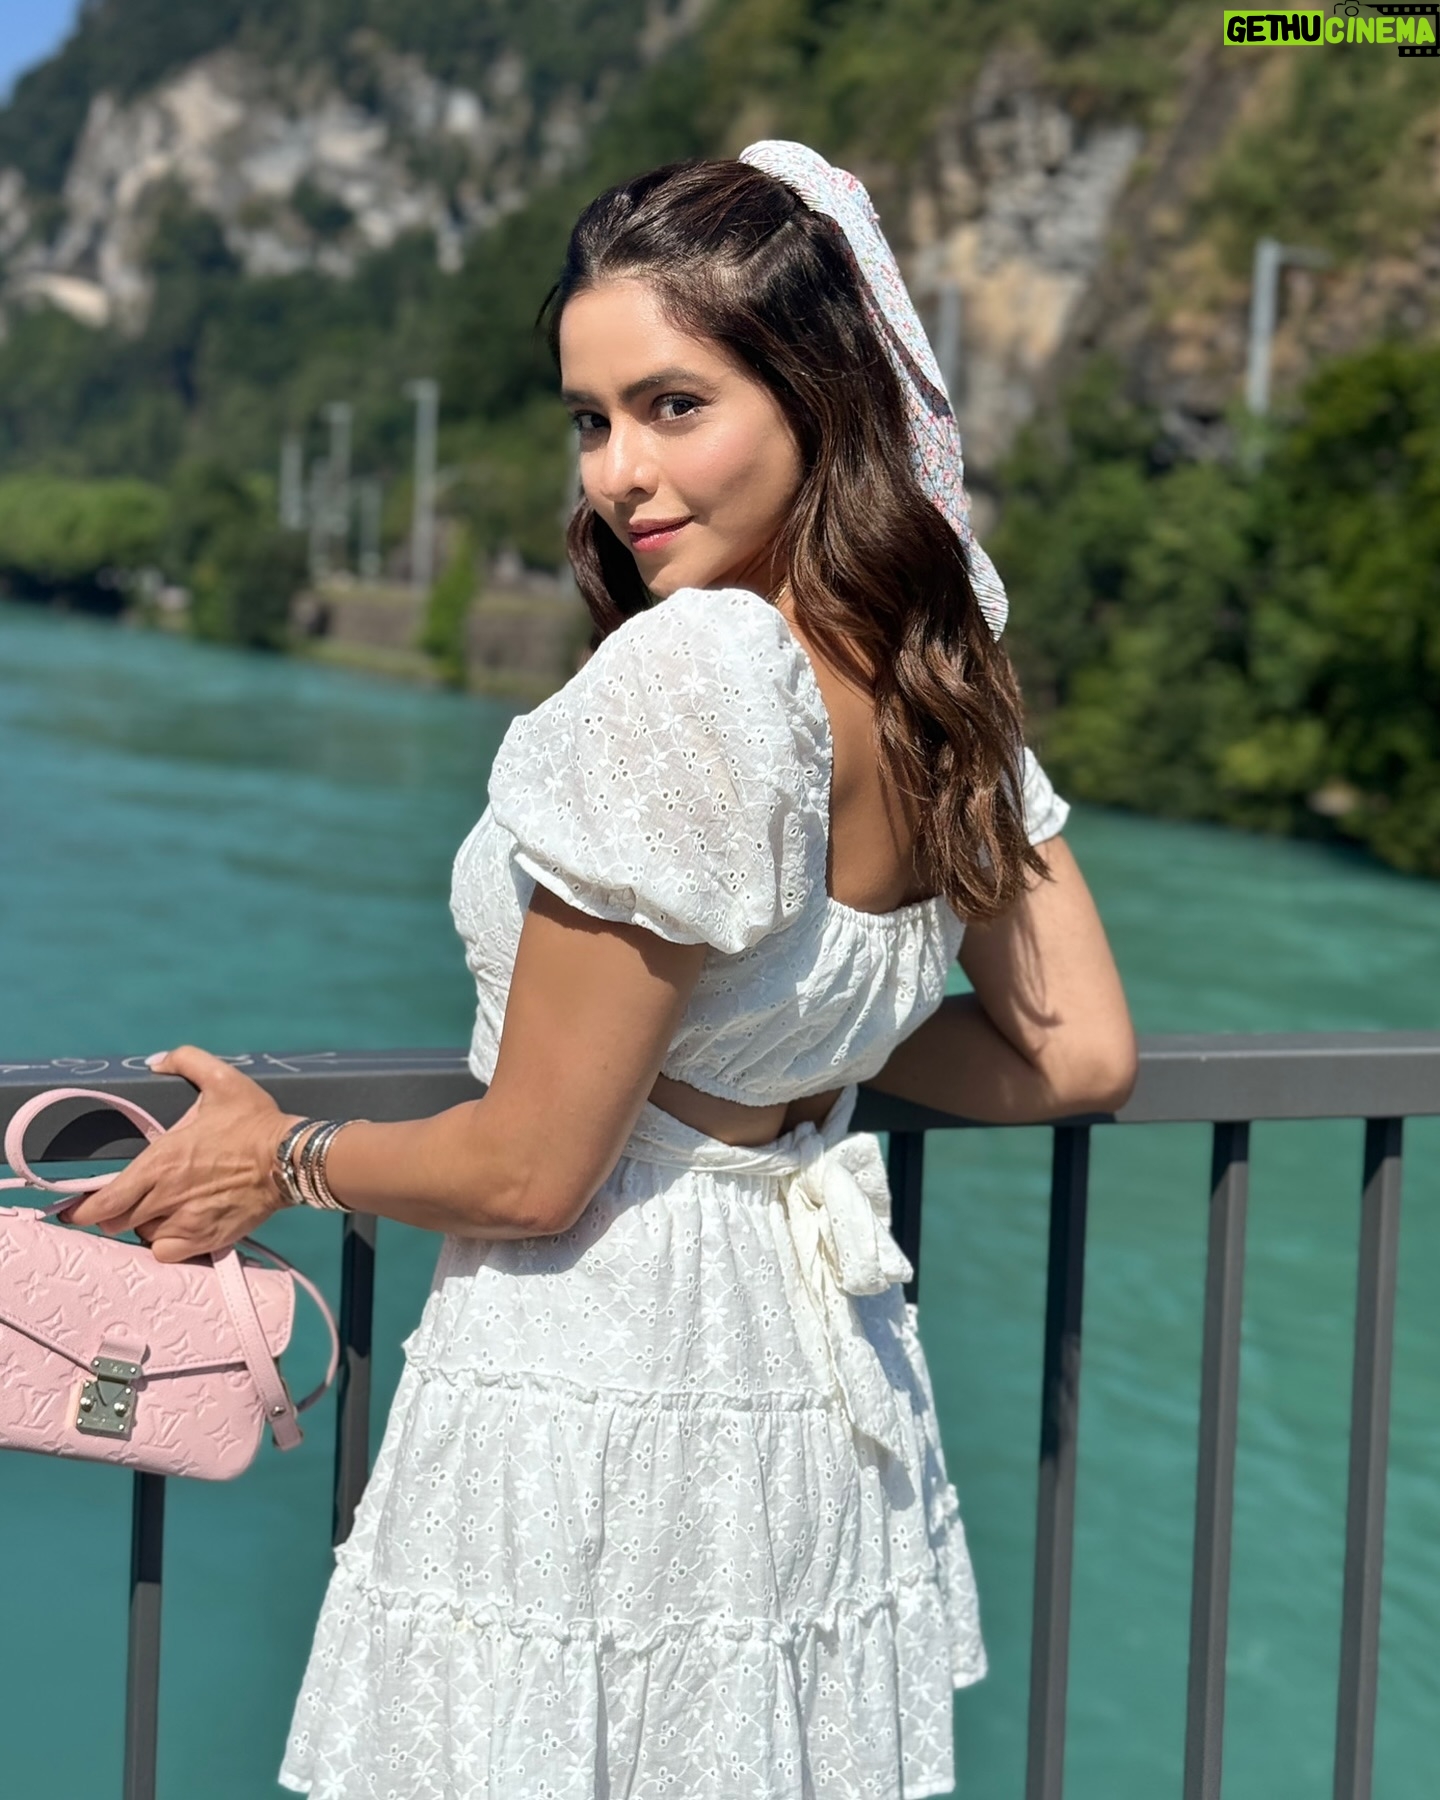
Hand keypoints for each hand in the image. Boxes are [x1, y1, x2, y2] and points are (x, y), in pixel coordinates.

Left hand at [62, 1047, 298, 1262]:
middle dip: (114, 1214)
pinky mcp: (204, 1240)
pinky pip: (165, 1253)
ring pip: (142, 1235)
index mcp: (160, 1161)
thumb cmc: (255, 1122)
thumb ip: (185, 1060)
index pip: (102, 1202)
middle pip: (115, 1223)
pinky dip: (164, 1244)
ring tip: (161, 1208)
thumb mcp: (222, 1080)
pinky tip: (176, 1228)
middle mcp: (165, 1197)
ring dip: (144, 1224)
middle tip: (126, 1201)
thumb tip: (155, 1061)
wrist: (290, 1159)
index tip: (75, 1210)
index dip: (82, 1210)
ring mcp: (184, 1222)